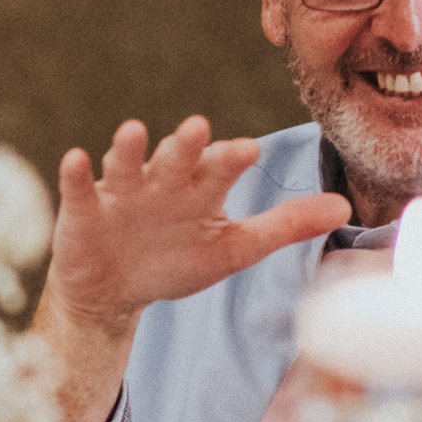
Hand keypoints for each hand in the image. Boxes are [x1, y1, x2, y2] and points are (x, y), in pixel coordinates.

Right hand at [48, 117, 350, 334]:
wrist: (114, 292)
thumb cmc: (175, 260)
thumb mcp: (233, 249)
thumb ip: (284, 226)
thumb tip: (345, 207)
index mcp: (198, 189)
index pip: (219, 169)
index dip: (230, 160)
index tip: (249, 151)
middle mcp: (161, 181)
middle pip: (175, 159)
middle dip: (185, 145)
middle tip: (199, 129)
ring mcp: (120, 192)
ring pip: (126, 164)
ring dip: (128, 148)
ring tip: (134, 132)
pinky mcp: (83, 210)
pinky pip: (79, 188)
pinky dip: (76, 174)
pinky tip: (77, 159)